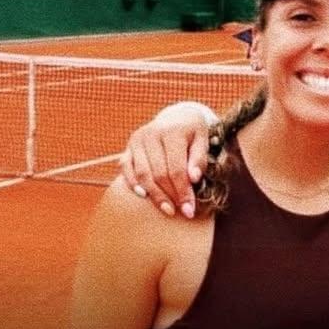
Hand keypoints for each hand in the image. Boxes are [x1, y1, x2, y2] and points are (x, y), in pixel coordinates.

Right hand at [118, 102, 212, 217]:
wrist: (176, 117)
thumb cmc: (192, 132)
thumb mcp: (202, 140)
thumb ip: (199, 158)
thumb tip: (194, 179)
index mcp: (172, 131)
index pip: (176, 168)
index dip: (183, 191)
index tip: (190, 209)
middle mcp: (151, 134)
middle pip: (159, 173)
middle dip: (170, 196)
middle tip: (181, 212)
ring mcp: (137, 140)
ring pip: (142, 174)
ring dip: (154, 195)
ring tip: (167, 209)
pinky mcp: (128, 146)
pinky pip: (126, 168)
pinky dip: (133, 183)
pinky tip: (144, 196)